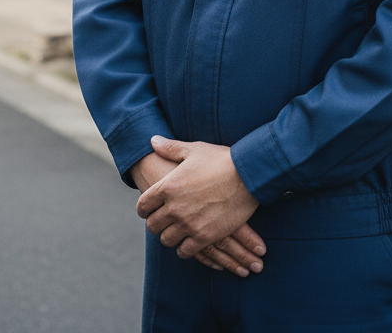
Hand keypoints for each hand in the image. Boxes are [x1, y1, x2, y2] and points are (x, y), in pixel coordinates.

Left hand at [136, 136, 261, 272]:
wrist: (248, 175)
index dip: (144, 208)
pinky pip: (185, 251)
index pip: (143, 205)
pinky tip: (189, 242)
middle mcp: (174, 207)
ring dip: (170, 236)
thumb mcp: (193, 150)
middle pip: (153, 226)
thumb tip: (152, 140)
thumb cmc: (220, 159)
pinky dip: (185, 248)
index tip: (149, 209)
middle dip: (156, 223)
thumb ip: (170, 148)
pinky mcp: (205, 236)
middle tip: (163, 221)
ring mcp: (189, 224)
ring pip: (167, 240)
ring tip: (176, 232)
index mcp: (167, 186)